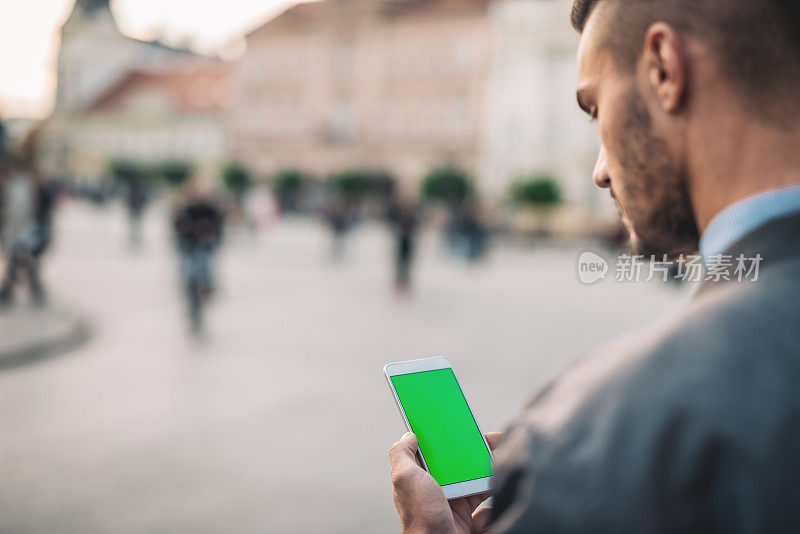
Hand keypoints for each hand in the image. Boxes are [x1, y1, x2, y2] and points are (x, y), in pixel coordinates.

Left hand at [389, 431, 503, 533]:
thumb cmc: (422, 519)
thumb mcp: (404, 478)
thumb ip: (402, 454)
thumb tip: (408, 435)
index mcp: (421, 478)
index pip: (435, 452)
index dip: (448, 439)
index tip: (463, 427)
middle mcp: (437, 491)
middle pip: (460, 465)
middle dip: (476, 455)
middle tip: (493, 444)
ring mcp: (454, 506)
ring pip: (476, 484)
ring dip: (489, 475)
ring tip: (500, 466)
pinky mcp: (468, 521)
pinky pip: (486, 508)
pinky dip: (492, 503)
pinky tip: (493, 497)